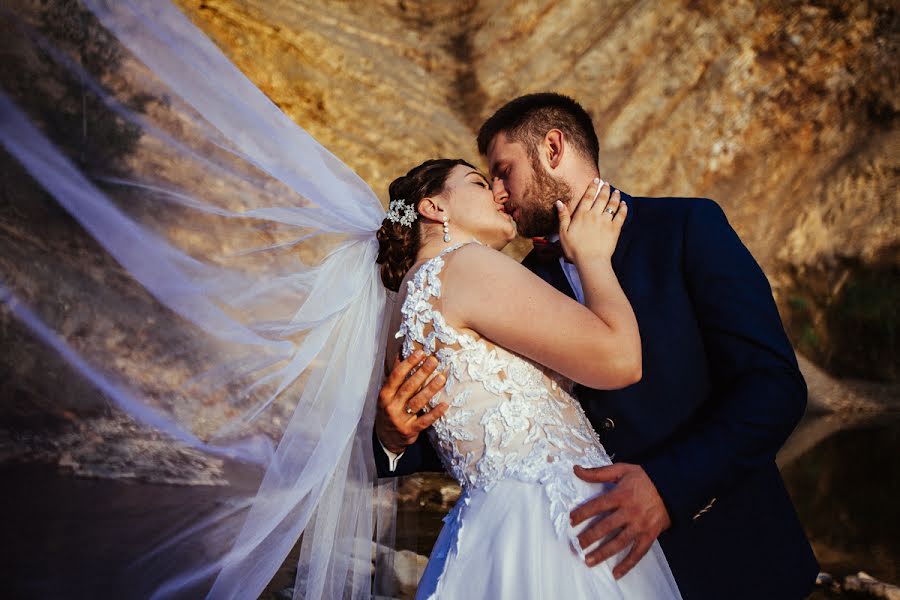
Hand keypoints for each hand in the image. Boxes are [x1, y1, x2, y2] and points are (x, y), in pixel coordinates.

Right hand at [375, 350, 448, 454]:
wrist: (386, 438)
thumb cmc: (389, 409)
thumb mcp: (387, 393)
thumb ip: (396, 374)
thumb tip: (401, 351)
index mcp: (385, 394)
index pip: (397, 376)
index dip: (408, 363)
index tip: (421, 353)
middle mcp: (391, 406)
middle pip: (408, 387)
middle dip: (422, 373)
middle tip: (434, 361)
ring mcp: (400, 419)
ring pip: (417, 402)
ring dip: (430, 389)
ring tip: (441, 378)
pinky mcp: (410, 430)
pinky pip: (424, 421)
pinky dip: (435, 413)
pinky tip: (444, 405)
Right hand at [556, 178, 626, 263]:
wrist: (590, 260)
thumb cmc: (574, 249)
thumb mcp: (563, 233)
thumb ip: (562, 217)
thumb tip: (559, 202)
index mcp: (581, 215)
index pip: (588, 197)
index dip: (592, 187)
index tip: (596, 180)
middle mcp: (594, 215)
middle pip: (601, 198)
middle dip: (605, 189)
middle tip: (607, 184)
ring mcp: (606, 221)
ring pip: (612, 204)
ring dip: (615, 196)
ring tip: (616, 191)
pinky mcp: (615, 229)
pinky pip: (621, 215)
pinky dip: (623, 208)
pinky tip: (624, 204)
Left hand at [570, 463, 670, 578]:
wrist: (672, 486)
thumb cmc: (645, 478)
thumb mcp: (621, 470)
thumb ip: (598, 472)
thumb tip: (576, 469)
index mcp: (621, 495)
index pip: (597, 506)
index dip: (582, 513)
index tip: (571, 520)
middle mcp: (630, 512)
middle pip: (605, 527)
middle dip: (589, 537)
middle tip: (577, 545)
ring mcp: (640, 525)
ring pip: (619, 543)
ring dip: (602, 553)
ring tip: (588, 561)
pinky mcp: (650, 535)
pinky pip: (638, 553)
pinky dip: (627, 565)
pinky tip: (617, 573)